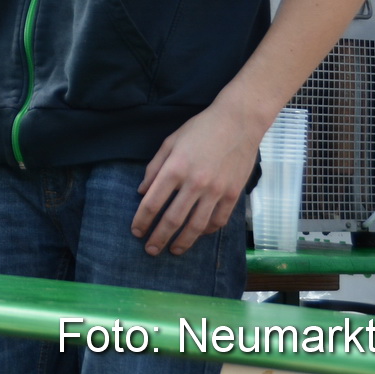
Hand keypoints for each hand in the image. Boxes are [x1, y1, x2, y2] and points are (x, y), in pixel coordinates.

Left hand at [132, 99, 267, 255]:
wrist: (238, 122)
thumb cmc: (200, 129)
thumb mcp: (170, 142)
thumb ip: (154, 168)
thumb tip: (142, 192)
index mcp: (175, 168)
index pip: (152, 202)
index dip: (142, 220)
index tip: (136, 231)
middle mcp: (195, 183)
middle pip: (172, 220)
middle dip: (158, 238)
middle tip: (150, 251)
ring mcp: (216, 191)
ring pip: (196, 226)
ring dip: (182, 242)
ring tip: (173, 250)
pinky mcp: (233, 194)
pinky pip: (218, 221)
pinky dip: (206, 231)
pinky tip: (197, 234)